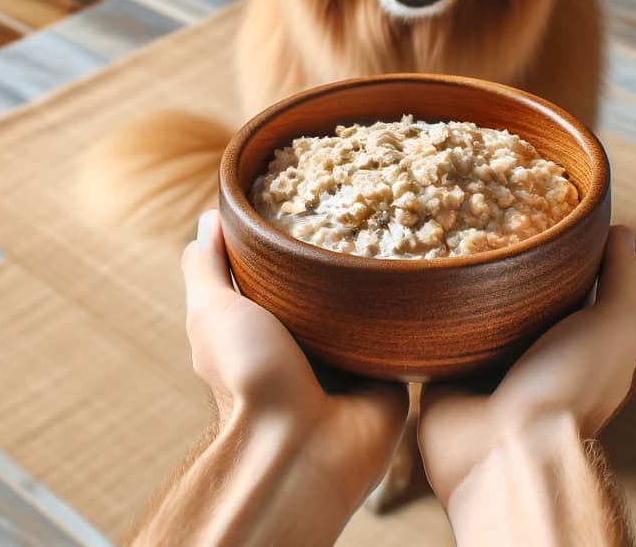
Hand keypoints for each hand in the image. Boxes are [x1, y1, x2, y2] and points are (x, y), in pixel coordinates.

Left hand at [182, 211, 409, 517]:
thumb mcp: (211, 314)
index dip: (294, 232)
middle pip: (332, 282)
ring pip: (373, 301)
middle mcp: (311, 339)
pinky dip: (417, 303)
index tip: (313, 187)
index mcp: (268, 326)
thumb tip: (209, 217)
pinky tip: (429, 260)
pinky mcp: (392, 368)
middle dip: (347, 246)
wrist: (301, 448)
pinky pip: (410, 328)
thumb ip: (207, 268)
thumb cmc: (247, 378)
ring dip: (385, 271)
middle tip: (369, 194)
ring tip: (405, 213)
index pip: (284, 269)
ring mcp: (353, 355)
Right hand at [418, 225, 635, 503]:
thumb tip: (623, 232)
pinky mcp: (445, 373)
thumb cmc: (570, 387)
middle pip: (517, 296)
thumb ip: (624, 280)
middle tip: (481, 215)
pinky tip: (417, 277)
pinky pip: (432, 333)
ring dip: (461, 285)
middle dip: (502, 262)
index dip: (558, 251)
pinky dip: (426, 311)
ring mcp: (486, 366)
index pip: (569, 287)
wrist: (505, 452)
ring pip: (471, 312)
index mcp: (577, 344)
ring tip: (443, 234)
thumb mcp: (617, 327)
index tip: (537, 209)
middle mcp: (533, 354)